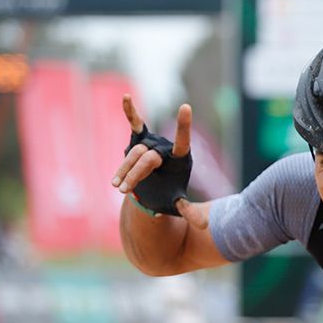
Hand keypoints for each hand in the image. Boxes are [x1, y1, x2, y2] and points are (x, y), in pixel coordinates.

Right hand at [113, 96, 200, 222]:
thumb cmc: (168, 196)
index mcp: (181, 159)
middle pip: (147, 158)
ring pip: (134, 154)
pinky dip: (130, 111)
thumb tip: (204, 225)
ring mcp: (152, 143)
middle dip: (134, 175)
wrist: (154, 191)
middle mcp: (166, 148)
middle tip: (124, 191)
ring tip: (118, 186)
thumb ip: (189, 211)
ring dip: (124, 170)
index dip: (183, 126)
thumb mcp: (178, 205)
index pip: (182, 142)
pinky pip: (135, 124)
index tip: (186, 107)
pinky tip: (126, 96)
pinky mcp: (139, 141)